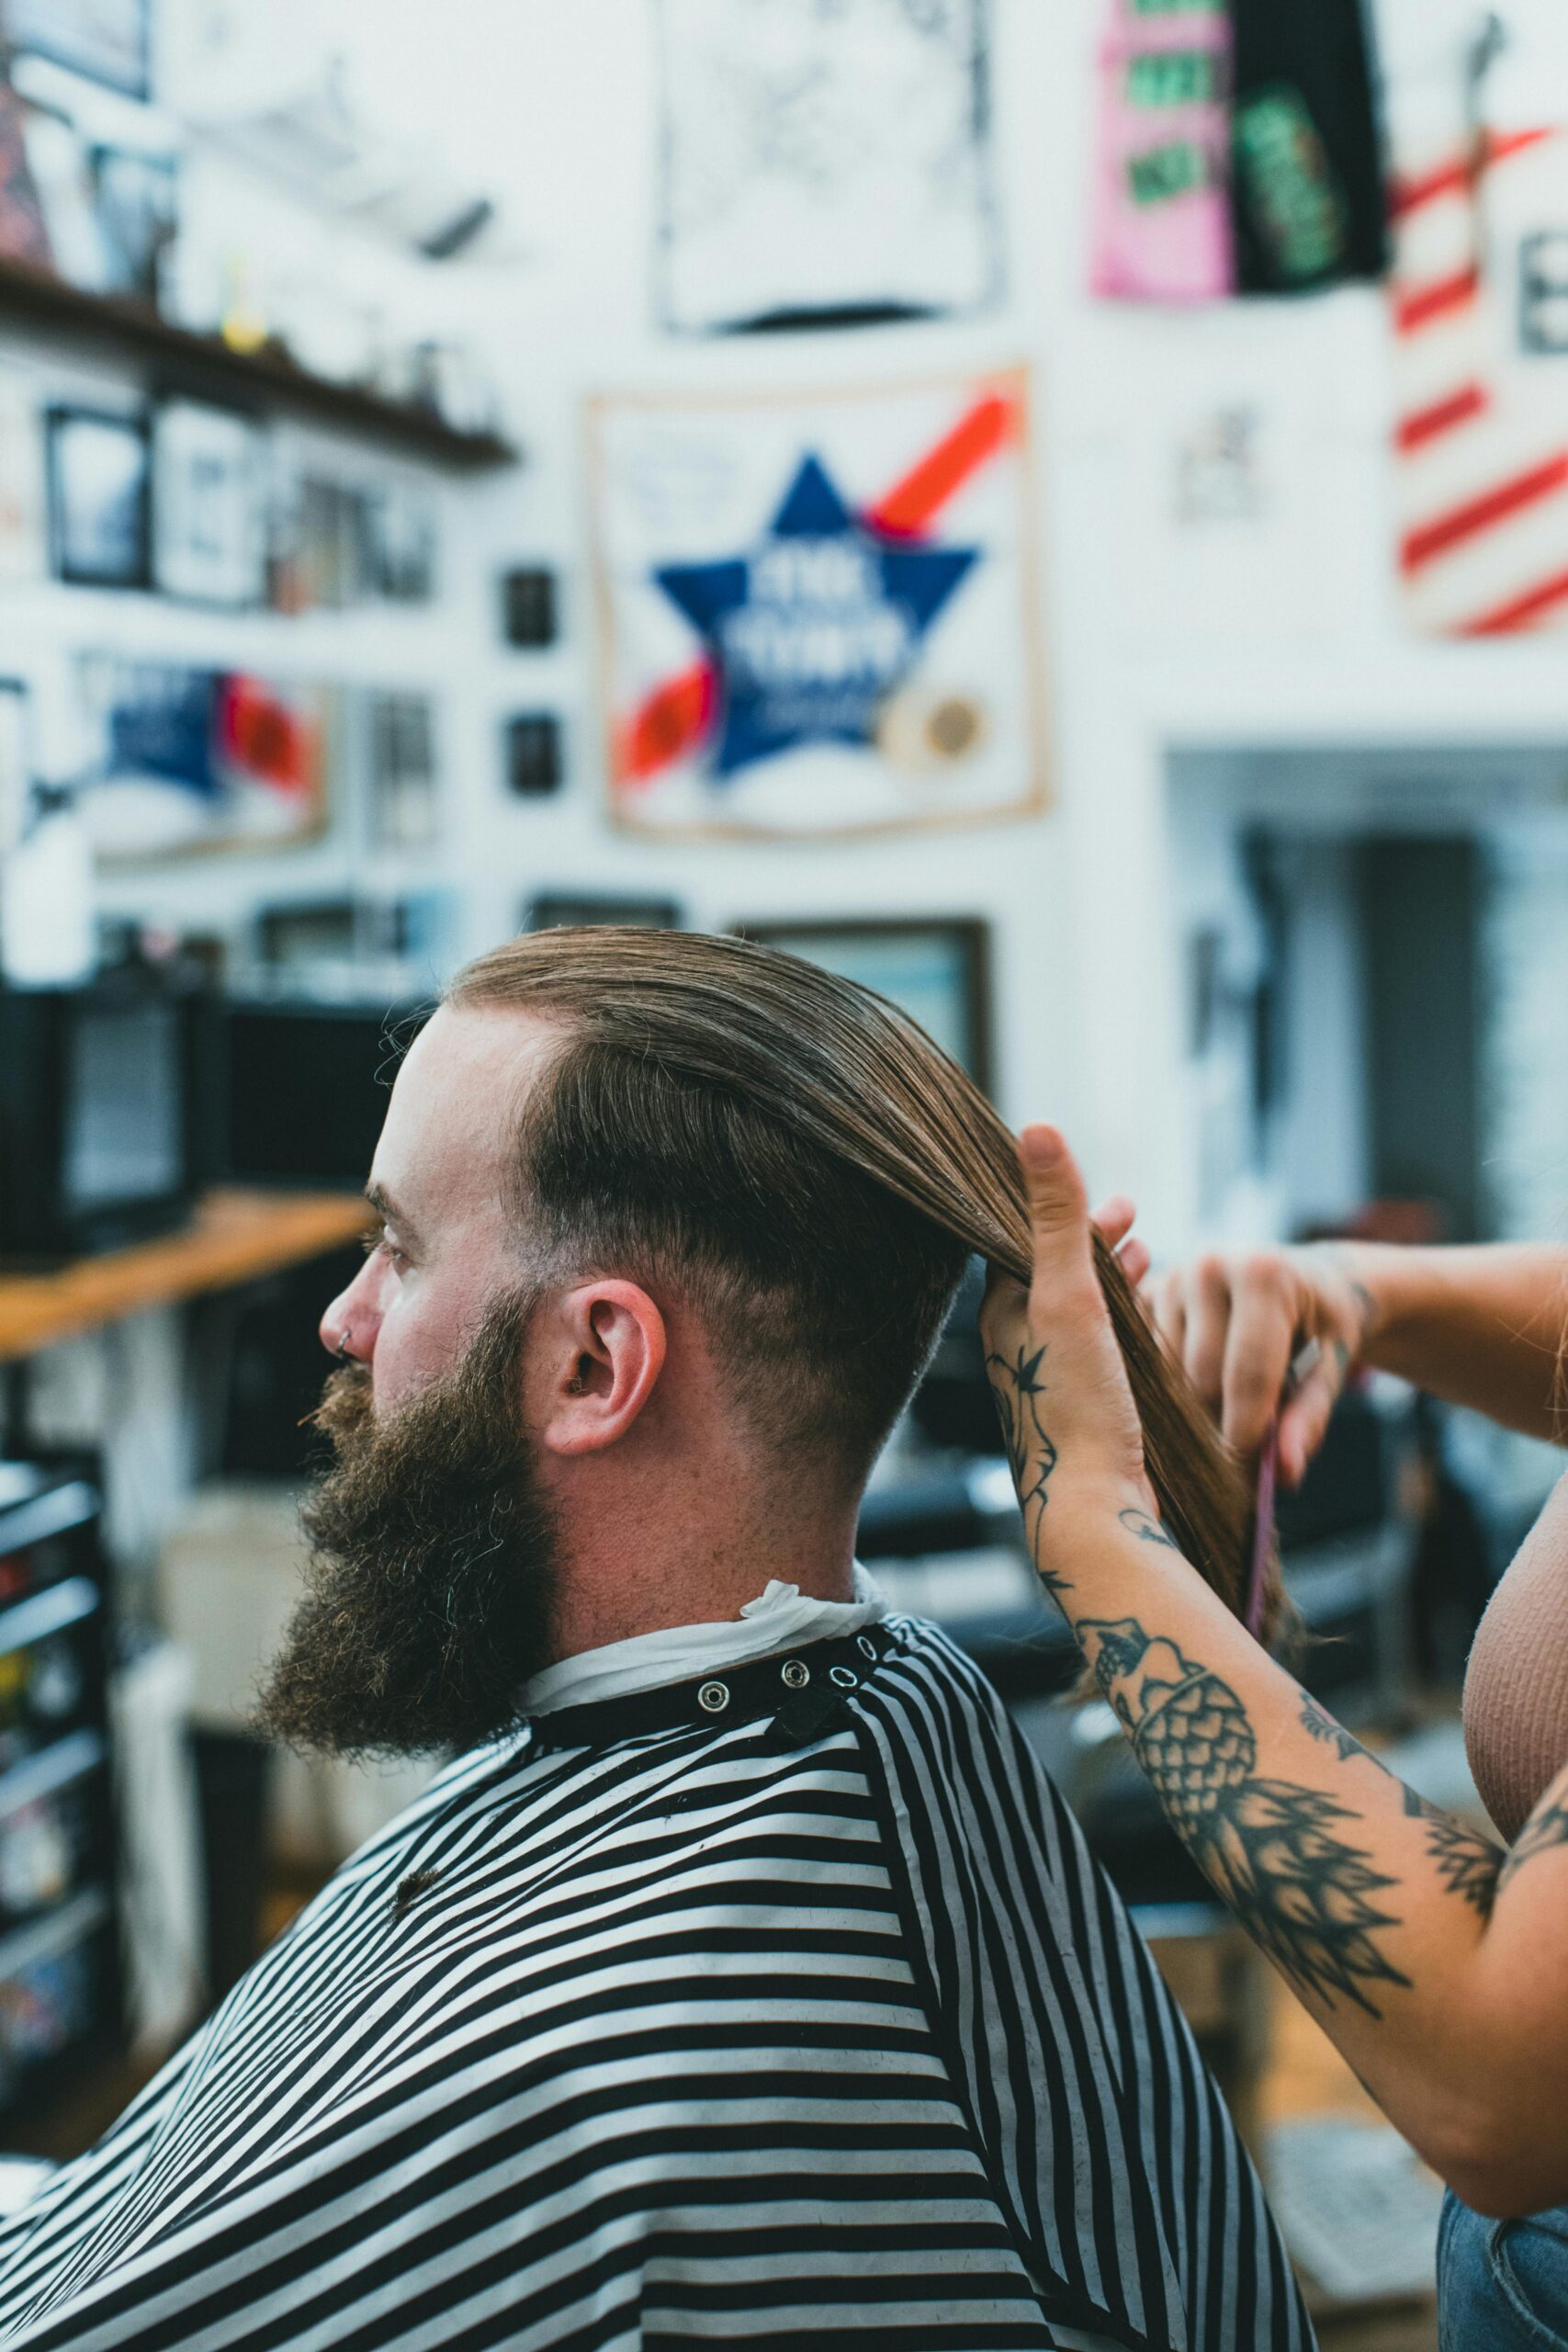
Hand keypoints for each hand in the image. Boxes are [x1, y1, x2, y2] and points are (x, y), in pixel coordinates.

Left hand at [980, 1128, 1158, 1583]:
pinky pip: (1103, 1353)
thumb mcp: (1068, 1295)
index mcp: (1002, 1316)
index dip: (1065, 1208)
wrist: (1095, 1511)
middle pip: (1053, 1275)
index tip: (1119, 1197)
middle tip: (1135, 1215)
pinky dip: (1130, 1325)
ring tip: (1149, 1260)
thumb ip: (1059, 1217)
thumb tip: (1034, 1128)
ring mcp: (1051, 1383)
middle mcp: (1018, 1348)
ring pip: (1081, 1314)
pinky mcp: (1086, 1415)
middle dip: (1094, 1242)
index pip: (1024, 1241)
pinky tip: (1158, 1329)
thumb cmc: (1076, 1404)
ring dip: (1114, 1282)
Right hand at [1152, 1244, 1373, 1485]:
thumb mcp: (1329, 1368)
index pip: (1247, 1372)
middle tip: (1240, 1443)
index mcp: (1263, 1274)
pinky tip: (1195, 1384)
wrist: (1302, 1277)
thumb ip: (1308, 1418)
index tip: (1247, 1471)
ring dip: (1192, 1404)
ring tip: (1225, 1403)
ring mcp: (1171, 1276)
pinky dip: (1169, 1385)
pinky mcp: (1145, 1291)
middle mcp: (1209, 1265)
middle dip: (1219, 1421)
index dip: (1247, 1431)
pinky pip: (1145, 1362)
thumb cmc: (1321, 1326)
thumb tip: (1282, 1471)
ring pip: (1167, 1375)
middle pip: (1201, 1377)